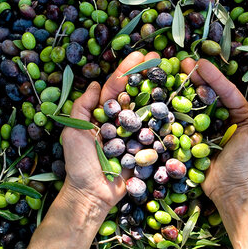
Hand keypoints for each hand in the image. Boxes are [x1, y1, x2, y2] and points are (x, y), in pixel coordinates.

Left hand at [61, 51, 159, 211]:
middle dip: (146, 75)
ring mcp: (133, 134)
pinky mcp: (144, 148)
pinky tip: (174, 104)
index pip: (115, 87)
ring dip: (158, 91)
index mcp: (102, 115)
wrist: (93, 193)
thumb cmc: (80, 163)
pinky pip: (155, 132)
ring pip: (147, 110)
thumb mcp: (73, 131)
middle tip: (160, 58)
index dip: (127, 70)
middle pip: (135, 94)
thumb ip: (82, 107)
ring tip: (170, 74)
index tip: (141, 55)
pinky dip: (164, 119)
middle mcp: (119, 121)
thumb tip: (94, 84)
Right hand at [181, 58, 247, 203]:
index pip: (226, 91)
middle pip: (209, 94)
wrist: (228, 188)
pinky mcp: (196, 138)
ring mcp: (208, 127)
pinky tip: (169, 98)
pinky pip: (187, 122)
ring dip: (186, 90)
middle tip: (183, 63)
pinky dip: (179, 110)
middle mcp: (224, 117)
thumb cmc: (247, 162)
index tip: (200, 63)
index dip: (214, 76)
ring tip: (174, 75)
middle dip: (197, 78)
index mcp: (241, 114)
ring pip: (197, 105)